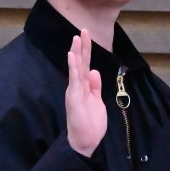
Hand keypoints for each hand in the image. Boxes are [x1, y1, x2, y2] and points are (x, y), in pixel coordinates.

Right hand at [65, 29, 106, 156]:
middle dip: (82, 46)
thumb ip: (95, 86)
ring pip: (76, 68)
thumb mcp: (97, 101)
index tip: (86, 35)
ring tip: (76, 38)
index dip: (87, 50)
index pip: (85, 65)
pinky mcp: (74, 97)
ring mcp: (75, 91)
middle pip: (80, 63)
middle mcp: (77, 86)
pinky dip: (73, 67)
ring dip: (76, 53)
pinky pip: (74, 79)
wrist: (85, 141)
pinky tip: (72, 55)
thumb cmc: (90, 124)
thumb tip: (95, 71)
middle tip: (83, 30)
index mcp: (84, 87)